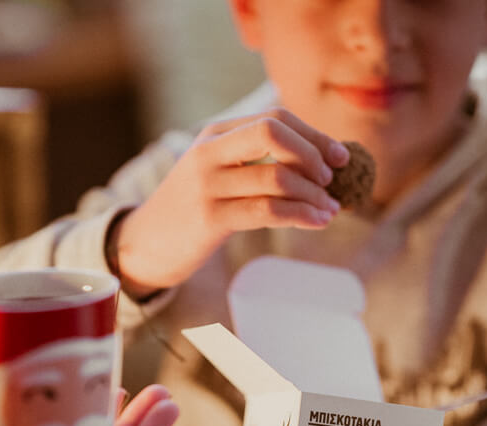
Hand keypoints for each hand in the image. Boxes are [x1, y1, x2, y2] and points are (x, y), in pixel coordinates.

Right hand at [115, 108, 348, 296]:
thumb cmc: (193, 210)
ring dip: (314, 195)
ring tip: (331, 210)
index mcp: (215, 134)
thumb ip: (256, 162)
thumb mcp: (217, 174)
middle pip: (274, 133)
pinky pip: (268, 210)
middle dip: (313, 154)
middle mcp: (209, 152)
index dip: (314, 136)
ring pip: (277, 177)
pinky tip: (317, 221)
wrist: (145, 244)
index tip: (341, 157)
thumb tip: (322, 163)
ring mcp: (207, 184)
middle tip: (331, 180)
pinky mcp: (210, 217)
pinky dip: (301, 215)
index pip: (275, 119)